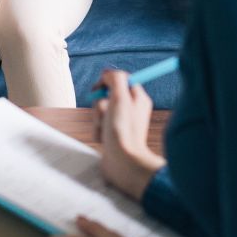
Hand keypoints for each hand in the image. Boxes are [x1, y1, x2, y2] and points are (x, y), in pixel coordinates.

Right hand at [92, 69, 165, 199]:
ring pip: (100, 112)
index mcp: (138, 98)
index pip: (120, 80)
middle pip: (106, 96)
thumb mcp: (120, 97)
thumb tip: (107, 73)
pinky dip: (97, 131)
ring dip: (97, 119)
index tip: (100, 87)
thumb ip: (115, 78)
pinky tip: (104, 140)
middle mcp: (131, 110)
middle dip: (99, 105)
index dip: (107, 82)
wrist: (123, 163)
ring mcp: (121, 123)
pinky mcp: (113, 136)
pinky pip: (98, 127)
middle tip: (106, 114)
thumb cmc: (123, 130)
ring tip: (105, 130)